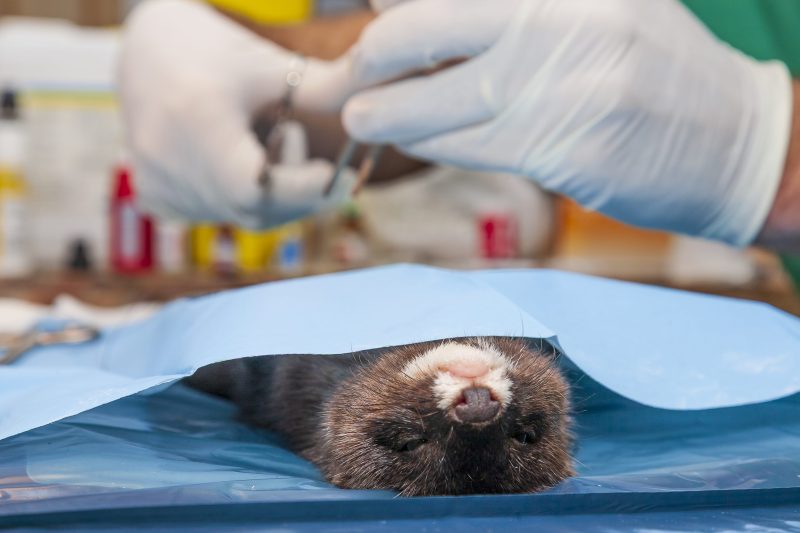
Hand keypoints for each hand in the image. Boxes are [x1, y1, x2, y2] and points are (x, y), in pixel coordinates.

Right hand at [119, 0, 353, 228]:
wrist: (149, 53)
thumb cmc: (218, 51)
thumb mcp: (272, 67)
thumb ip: (329, 90)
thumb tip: (388, 103)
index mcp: (194, 118)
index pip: (254, 187)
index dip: (301, 190)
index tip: (335, 173)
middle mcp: (165, 159)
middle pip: (253, 208)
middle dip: (300, 195)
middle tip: (325, 169)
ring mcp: (157, 185)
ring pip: (239, 216)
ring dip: (276, 195)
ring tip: (275, 141)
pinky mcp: (155, 200)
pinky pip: (220, 214)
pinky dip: (247, 199)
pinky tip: (248, 160)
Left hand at [344, 0, 792, 245]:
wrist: (735, 142)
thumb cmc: (657, 73)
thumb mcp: (599, 9)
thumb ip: (516, 9)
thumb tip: (416, 9)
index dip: (398, 4)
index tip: (373, 15)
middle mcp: (561, 22)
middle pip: (428, 29)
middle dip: (375, 55)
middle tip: (356, 72)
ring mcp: (562, 87)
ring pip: (440, 99)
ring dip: (390, 113)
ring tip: (363, 118)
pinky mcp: (562, 151)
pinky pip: (470, 146)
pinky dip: (434, 145)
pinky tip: (417, 143)